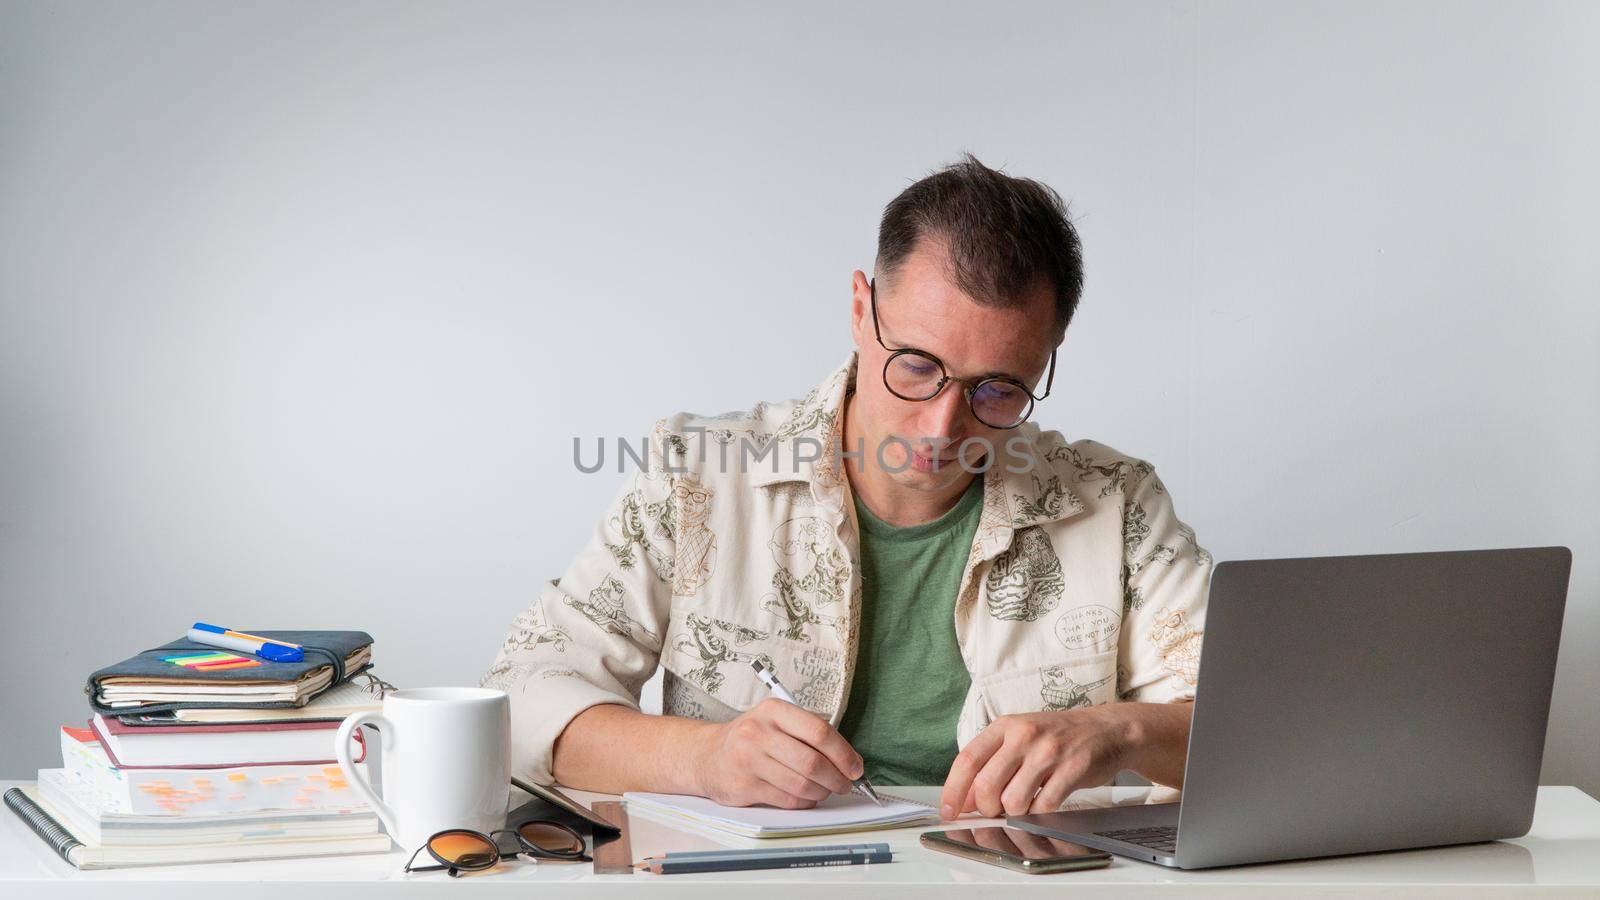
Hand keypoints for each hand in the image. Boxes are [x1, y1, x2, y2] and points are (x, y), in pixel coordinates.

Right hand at [690, 698, 865, 808]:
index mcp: (774, 711)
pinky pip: (787, 800)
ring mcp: (749, 760)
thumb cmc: (750, 738)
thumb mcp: (775, 722)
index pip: (819, 732)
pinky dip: (804, 802)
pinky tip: (806, 797)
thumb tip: (848, 761)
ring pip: (802, 785)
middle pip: (813, 762)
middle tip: (845, 784)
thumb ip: (808, 734)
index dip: (844, 754)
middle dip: (837, 778)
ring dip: (822, 792)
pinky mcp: (744, 786)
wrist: (707, 755)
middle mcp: (759, 732)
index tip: (856, 767)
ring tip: (825, 790)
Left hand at [939, 706, 1130, 818]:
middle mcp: (1024, 735)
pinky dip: (1039, 814)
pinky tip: (1043, 804)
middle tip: (996, 810)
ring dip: (1015, 813)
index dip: (953, 790)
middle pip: (987, 785)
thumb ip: (991, 764)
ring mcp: (1049, 751)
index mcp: (1005, 726)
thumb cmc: (1058, 737)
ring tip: (1025, 804)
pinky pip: (1044, 806)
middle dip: (987, 808)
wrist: (1107, 729)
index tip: (949, 811)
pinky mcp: (1072, 769)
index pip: (967, 760)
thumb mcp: (1020, 739)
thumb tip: (965, 799)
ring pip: (1013, 800)